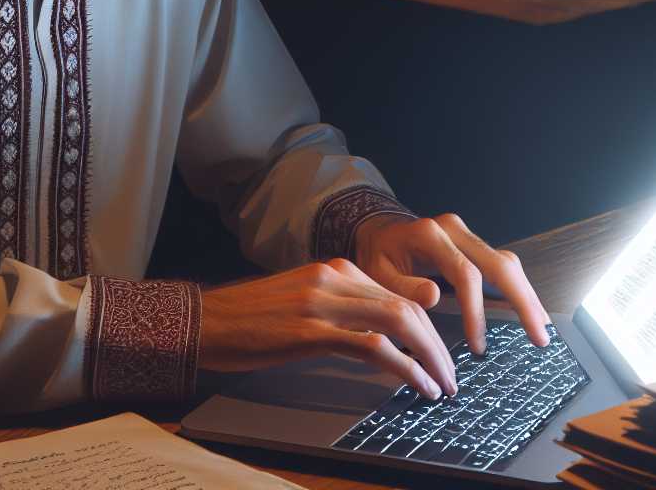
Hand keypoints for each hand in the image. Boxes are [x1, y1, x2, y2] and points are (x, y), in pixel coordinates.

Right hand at [199, 258, 457, 398]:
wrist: (203, 321)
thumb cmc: (250, 320)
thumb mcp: (303, 303)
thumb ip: (343, 308)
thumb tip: (383, 330)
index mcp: (336, 269)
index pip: (398, 294)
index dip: (428, 327)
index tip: (440, 354)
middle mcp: (334, 278)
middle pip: (406, 306)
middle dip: (437, 344)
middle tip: (451, 375)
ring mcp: (323, 302)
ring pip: (398, 322)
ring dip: (428, 357)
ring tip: (441, 384)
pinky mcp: (310, 331)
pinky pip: (373, 348)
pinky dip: (404, 368)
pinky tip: (416, 385)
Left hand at [354, 213, 551, 355]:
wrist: (375, 232)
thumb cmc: (375, 258)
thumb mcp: (376, 274)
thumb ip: (403, 286)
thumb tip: (434, 298)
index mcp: (430, 235)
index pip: (466, 273)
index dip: (476, 311)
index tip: (477, 346)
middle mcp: (455, 230)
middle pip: (499, 264)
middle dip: (522, 301)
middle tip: (539, 336)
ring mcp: (467, 235)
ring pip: (507, 264)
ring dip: (527, 296)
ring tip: (542, 329)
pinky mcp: (474, 245)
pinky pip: (501, 266)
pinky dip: (518, 290)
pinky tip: (531, 313)